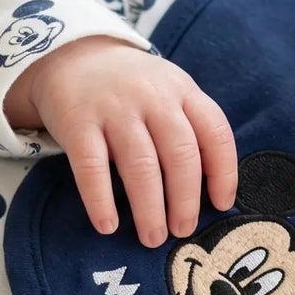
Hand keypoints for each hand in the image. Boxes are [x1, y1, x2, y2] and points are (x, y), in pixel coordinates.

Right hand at [5, 37, 237, 245]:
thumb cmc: (131, 88)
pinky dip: (101, 200)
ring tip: (152, 238)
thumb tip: (212, 191)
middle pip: (180, 155)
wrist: (71, 56)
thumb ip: (191, 128)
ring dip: (149, 209)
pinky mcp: (77, 122)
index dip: (223, 173)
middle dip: (185, 200)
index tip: (220, 206)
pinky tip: (107, 225)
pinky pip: (92, 167)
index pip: (215, 133)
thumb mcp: (169, 92)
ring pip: (140, 166)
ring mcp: (114, 108)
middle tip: (182, 231)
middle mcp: (152, 97)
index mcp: (182, 90)